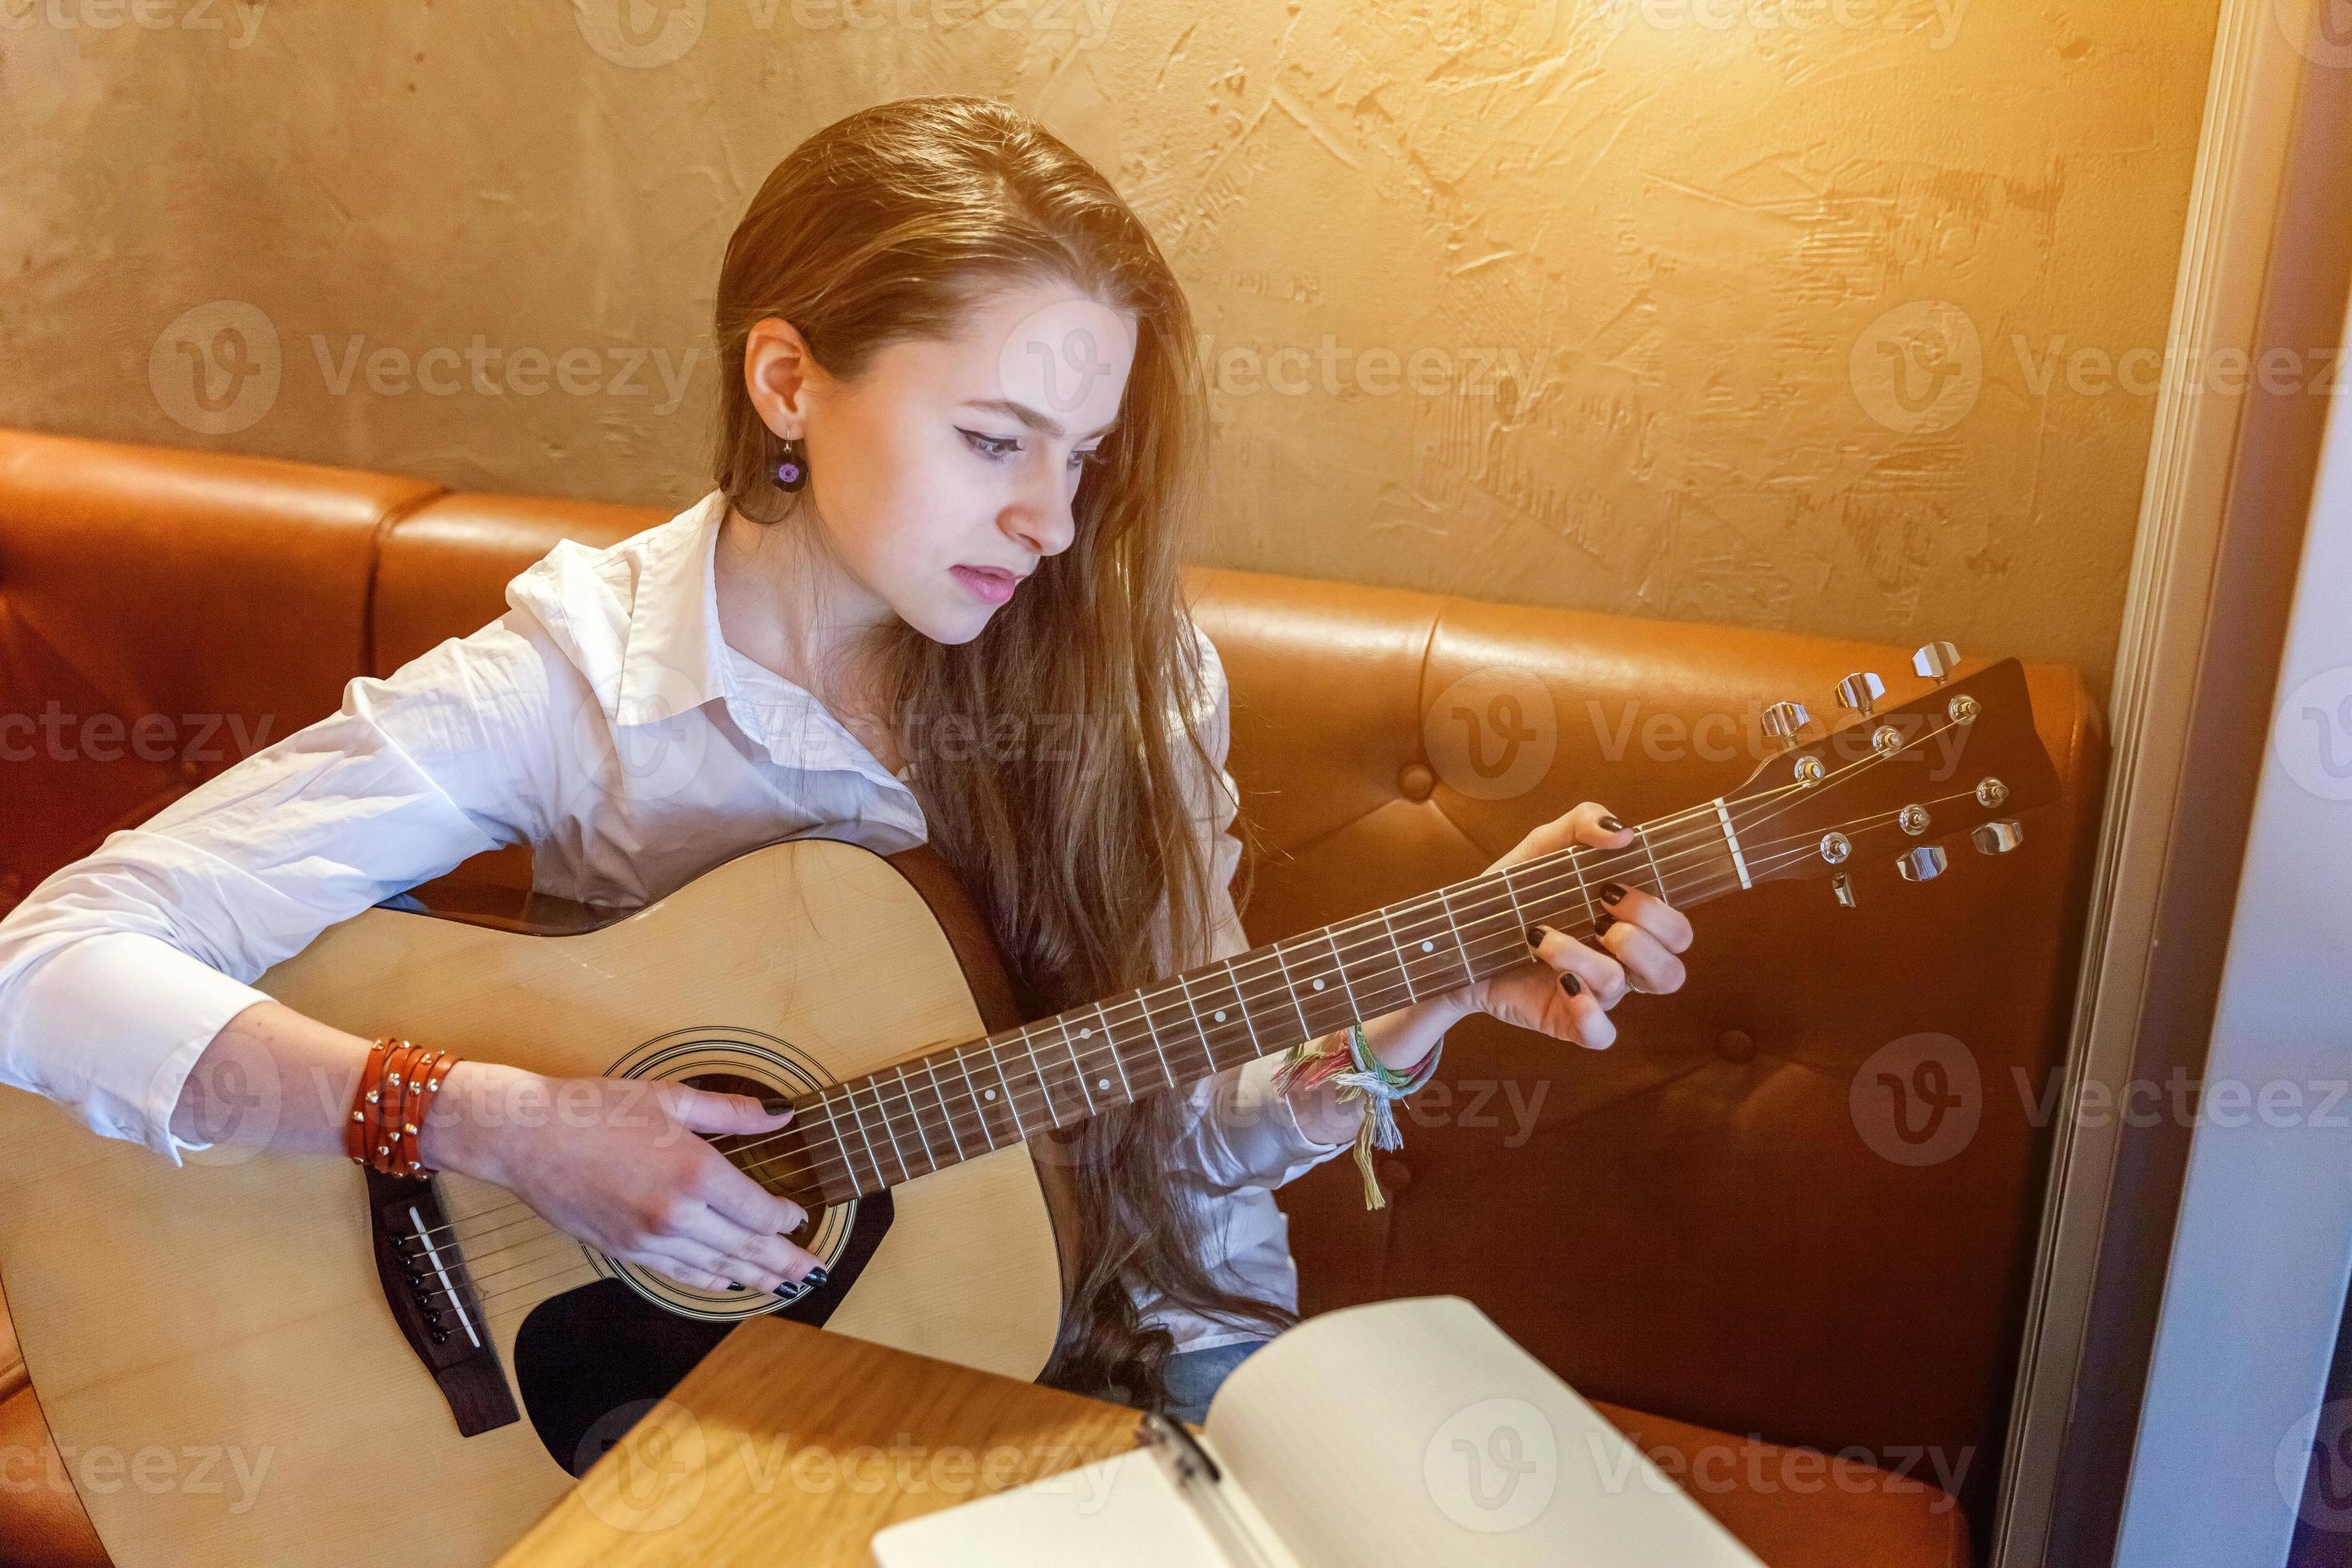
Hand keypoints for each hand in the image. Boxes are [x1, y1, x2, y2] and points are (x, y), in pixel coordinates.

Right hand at [423, 1062, 824, 1293]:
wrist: (527, 1137)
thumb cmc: (595, 1108)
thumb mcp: (669, 1097)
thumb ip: (731, 1111)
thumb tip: (781, 1114)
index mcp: (695, 1172)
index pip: (758, 1209)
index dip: (784, 1217)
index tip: (799, 1216)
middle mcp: (677, 1214)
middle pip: (746, 1247)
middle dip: (784, 1261)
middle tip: (814, 1273)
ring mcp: (649, 1239)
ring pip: (715, 1268)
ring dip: (753, 1278)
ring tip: (783, 1286)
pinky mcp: (625, 1251)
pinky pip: (678, 1273)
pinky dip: (708, 1280)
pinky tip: (727, 1283)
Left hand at [1448, 801, 1693, 1050]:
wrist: (1458, 939)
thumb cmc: (1513, 894)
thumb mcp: (1543, 848)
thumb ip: (1583, 824)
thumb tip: (1623, 832)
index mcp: (1628, 925)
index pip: (1677, 932)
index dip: (1658, 913)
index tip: (1611, 887)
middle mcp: (1621, 965)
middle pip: (1671, 971)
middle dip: (1638, 937)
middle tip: (1595, 916)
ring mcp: (1596, 997)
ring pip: (1622, 988)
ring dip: (1582, 956)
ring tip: (1541, 937)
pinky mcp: (1568, 1022)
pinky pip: (1600, 1034)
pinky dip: (1586, 1011)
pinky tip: (1560, 983)